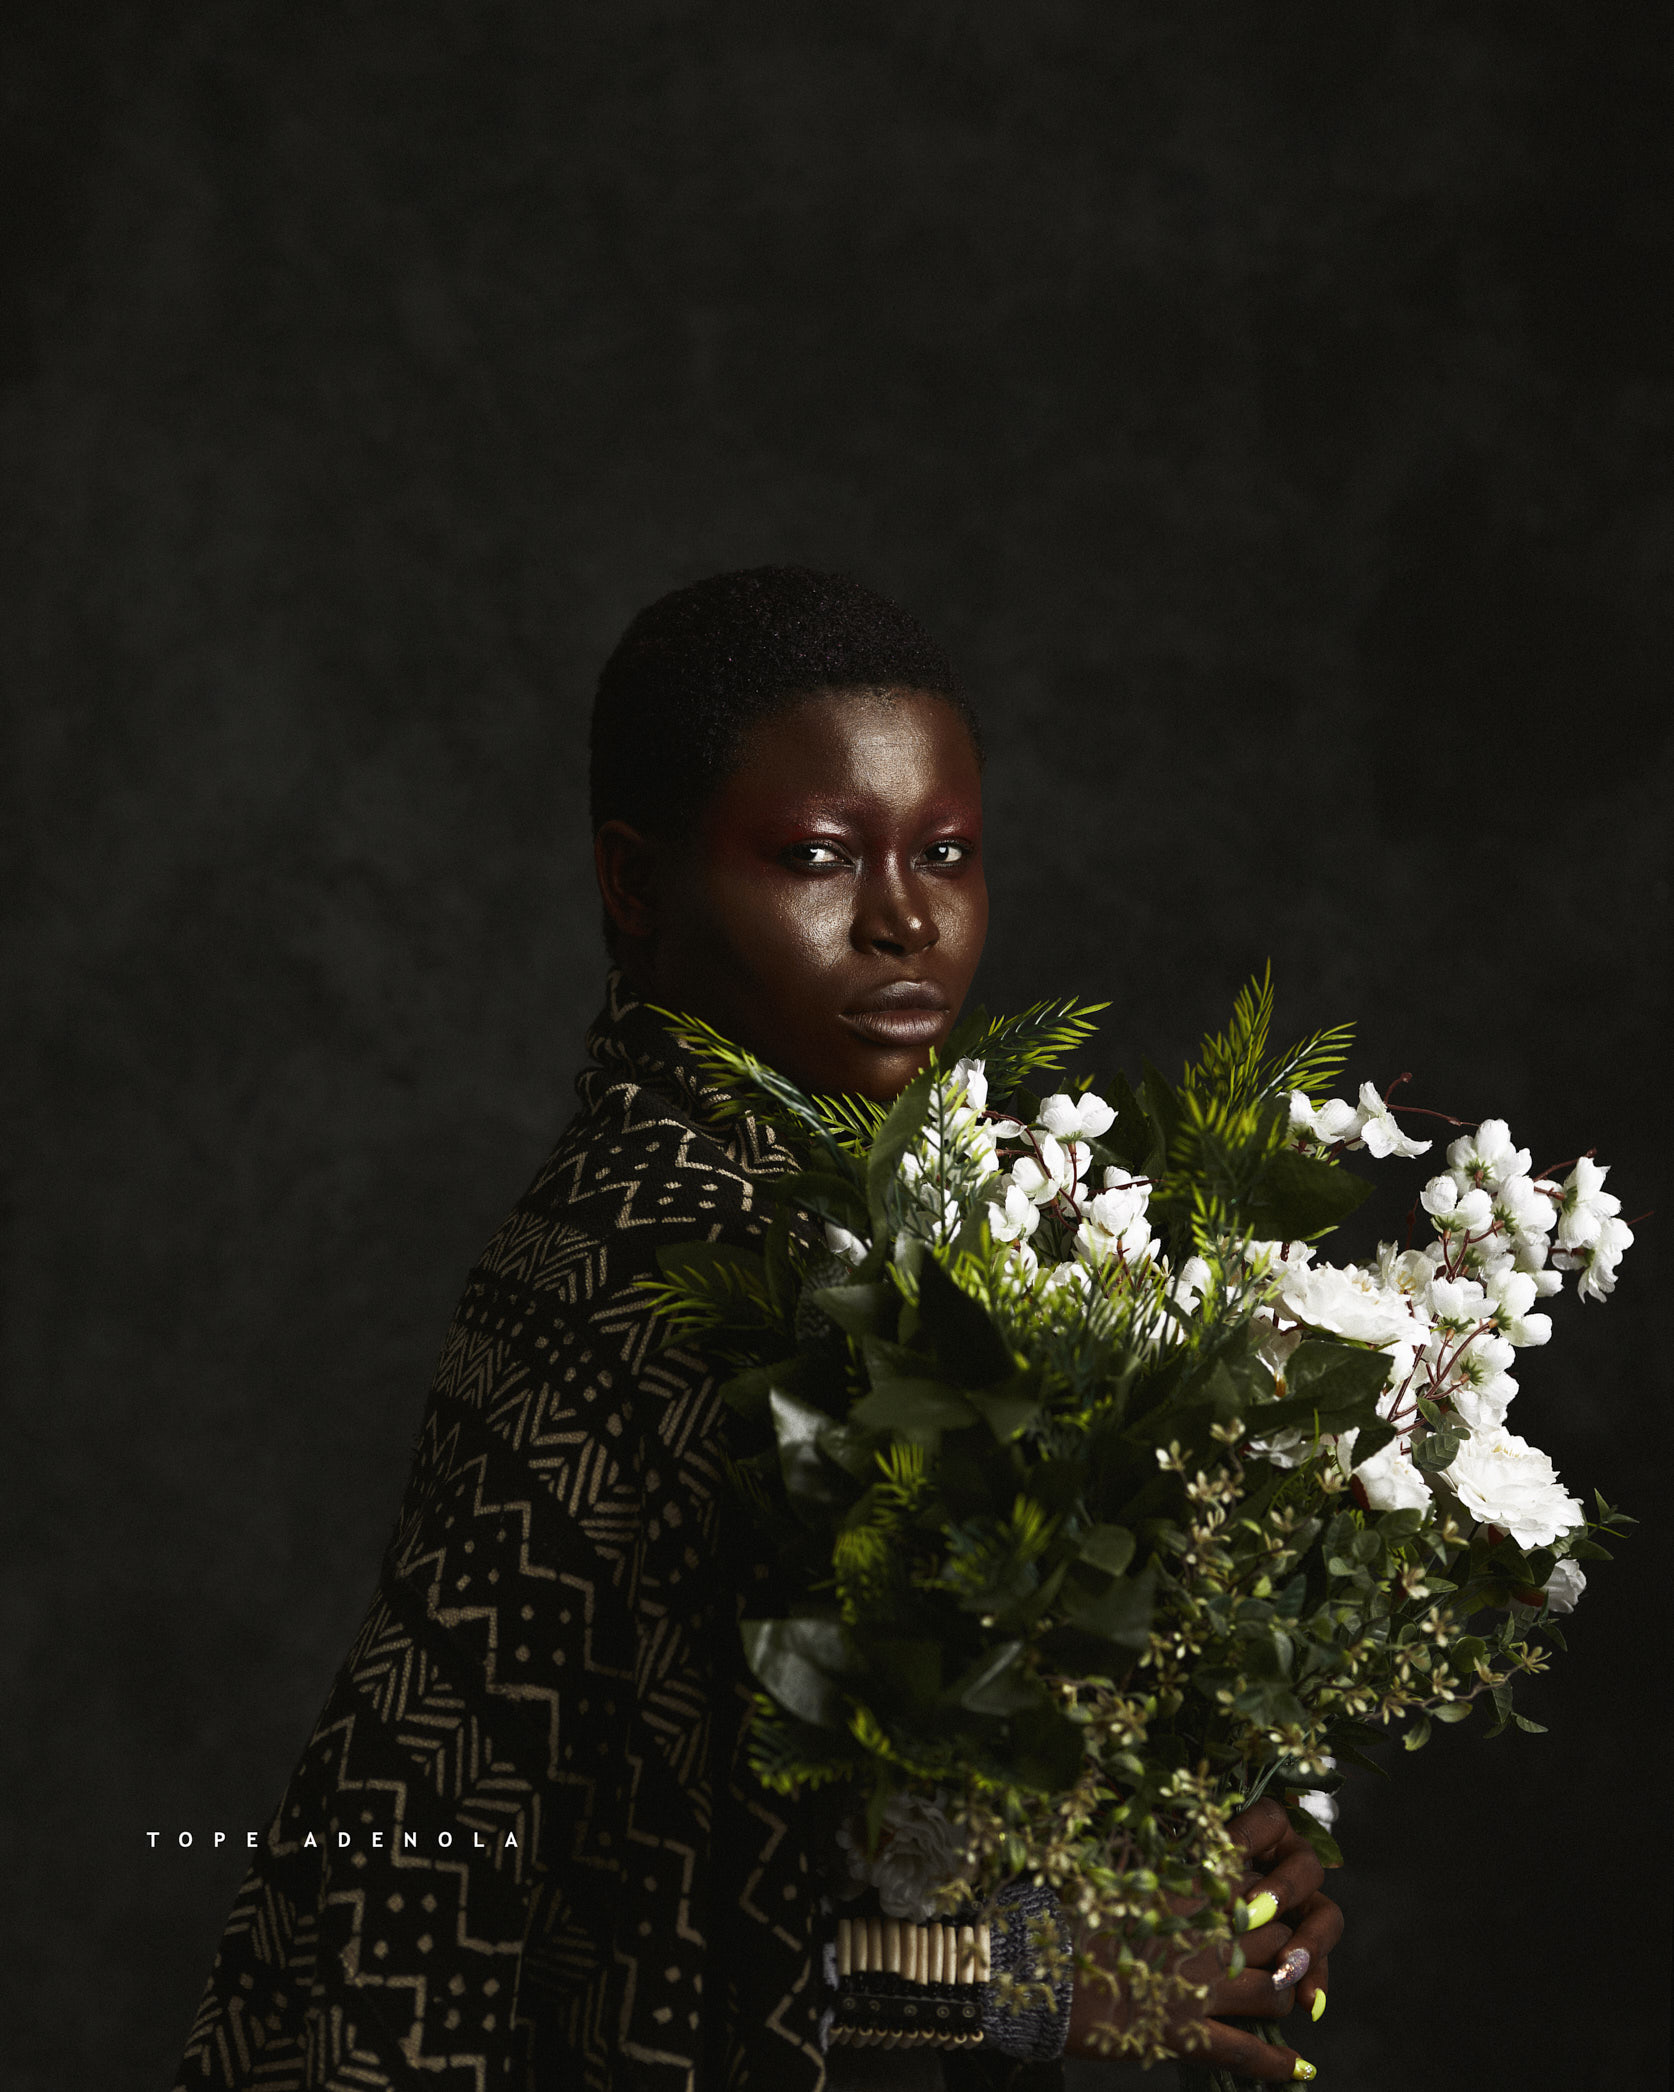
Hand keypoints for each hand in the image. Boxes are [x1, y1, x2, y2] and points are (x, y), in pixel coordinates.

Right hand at [1065, 1795, 1343, 2081]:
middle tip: (1274, 1944)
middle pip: (1280, 1929)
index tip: (1273, 1873)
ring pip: (1276, 1989)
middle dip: (1284, 1937)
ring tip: (1285, 1995)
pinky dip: (1277, 2063)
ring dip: (1285, 1993)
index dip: (1275, 1865)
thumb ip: (1151, 1847)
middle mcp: (1207, 1929)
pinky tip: (1300, 2067)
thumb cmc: (1064, 1906)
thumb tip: (1154, 1821)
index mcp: (1190, 1880)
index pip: (1260, 1860)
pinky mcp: (1188, 2034)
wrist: (1036, 1967)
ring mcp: (1201, 1984)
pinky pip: (1248, 2053)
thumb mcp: (1112, 1862)